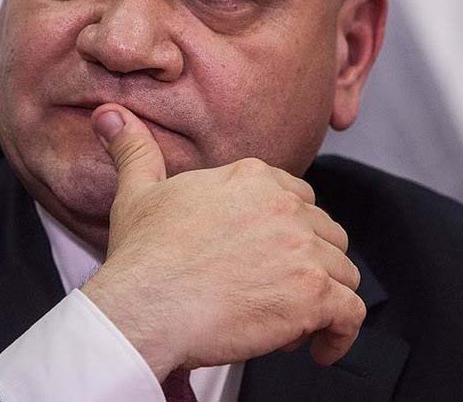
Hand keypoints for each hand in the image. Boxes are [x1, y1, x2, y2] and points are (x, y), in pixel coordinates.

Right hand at [80, 104, 364, 379]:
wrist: (146, 305)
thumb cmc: (143, 256)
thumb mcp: (137, 191)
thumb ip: (135, 149)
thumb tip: (110, 115)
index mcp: (252, 178)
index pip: (298, 198)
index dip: (287, 231)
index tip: (268, 255)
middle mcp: (284, 207)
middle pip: (325, 234)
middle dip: (309, 263)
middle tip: (275, 291)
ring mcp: (302, 250)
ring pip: (342, 273)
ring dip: (323, 299)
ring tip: (289, 321)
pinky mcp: (314, 295)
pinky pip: (351, 314)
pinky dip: (340, 334)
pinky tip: (317, 347)